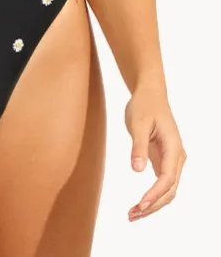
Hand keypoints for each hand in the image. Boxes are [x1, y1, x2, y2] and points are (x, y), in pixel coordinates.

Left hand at [124, 85, 186, 220]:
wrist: (150, 95)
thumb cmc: (144, 105)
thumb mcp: (137, 123)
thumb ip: (138, 146)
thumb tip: (137, 170)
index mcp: (173, 147)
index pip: (167, 178)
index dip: (155, 194)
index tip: (140, 205)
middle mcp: (177, 157)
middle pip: (170, 190)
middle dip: (153, 205)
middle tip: (132, 215)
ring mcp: (172, 160)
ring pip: (167, 190)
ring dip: (153, 205)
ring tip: (132, 214)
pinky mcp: (165, 161)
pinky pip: (162, 184)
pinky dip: (152, 197)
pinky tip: (139, 205)